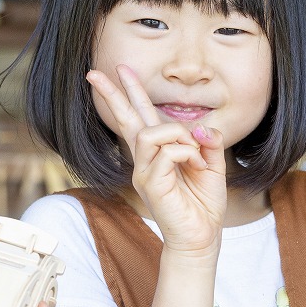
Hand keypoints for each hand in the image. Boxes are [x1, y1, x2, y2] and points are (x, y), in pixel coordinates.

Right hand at [87, 65, 226, 256]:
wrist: (201, 236)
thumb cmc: (203, 203)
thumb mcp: (212, 164)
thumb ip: (207, 140)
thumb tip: (198, 126)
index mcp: (157, 152)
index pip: (139, 117)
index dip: (130, 93)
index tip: (120, 70)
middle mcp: (144, 160)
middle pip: (125, 119)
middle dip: (113, 93)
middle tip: (93, 72)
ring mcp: (143, 172)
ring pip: (150, 132)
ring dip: (178, 134)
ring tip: (194, 153)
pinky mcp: (150, 184)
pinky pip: (167, 152)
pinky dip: (187, 153)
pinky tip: (195, 166)